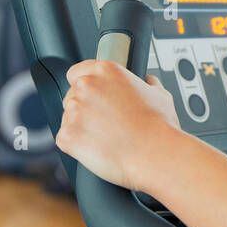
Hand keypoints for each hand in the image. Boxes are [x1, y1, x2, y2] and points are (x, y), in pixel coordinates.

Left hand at [58, 60, 181, 191]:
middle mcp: (86, 86)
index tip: (94, 96)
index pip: (78, 72)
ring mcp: (73, 111)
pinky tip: (99, 147)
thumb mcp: (161, 95)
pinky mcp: (67, 135)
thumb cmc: (158, 126)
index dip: (87, 85)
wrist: (153, 154)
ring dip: (81, 126)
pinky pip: (65, 139)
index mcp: (106, 71)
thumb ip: (149, 84)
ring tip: (106, 137)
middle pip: (72, 95)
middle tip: (106, 122)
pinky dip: (78, 145)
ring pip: (68, 117)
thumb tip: (149, 82)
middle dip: (85, 108)